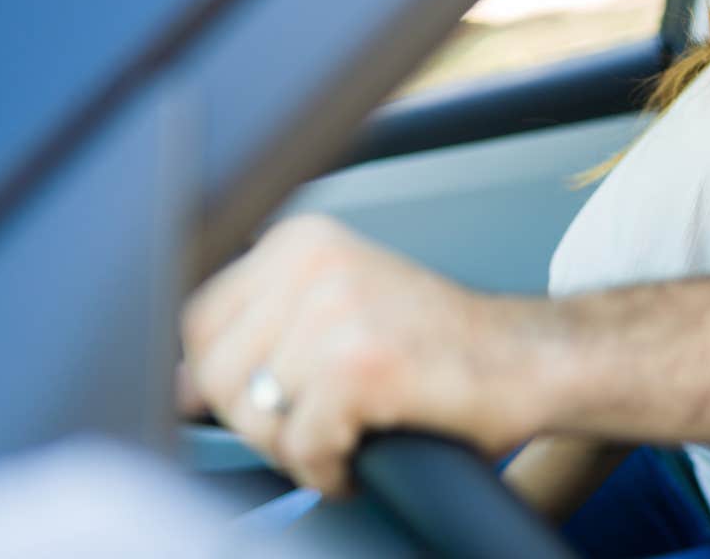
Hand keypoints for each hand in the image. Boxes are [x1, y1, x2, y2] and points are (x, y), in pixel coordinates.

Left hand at [178, 215, 545, 497]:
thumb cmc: (440, 345)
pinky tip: (364, 453)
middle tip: (318, 425)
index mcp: (302, 241)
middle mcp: (314, 263)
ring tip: (347, 435)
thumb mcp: (342, 307)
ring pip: (255, 415)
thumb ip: (263, 329)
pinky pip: (302, 446)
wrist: (532, 359)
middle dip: (260, 419)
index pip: (199, 321)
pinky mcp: (359, 365)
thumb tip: (176, 384)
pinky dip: (330, 469)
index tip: (266, 399)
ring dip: (297, 447)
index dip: (222, 378)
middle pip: (215, 373)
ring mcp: (337, 311)